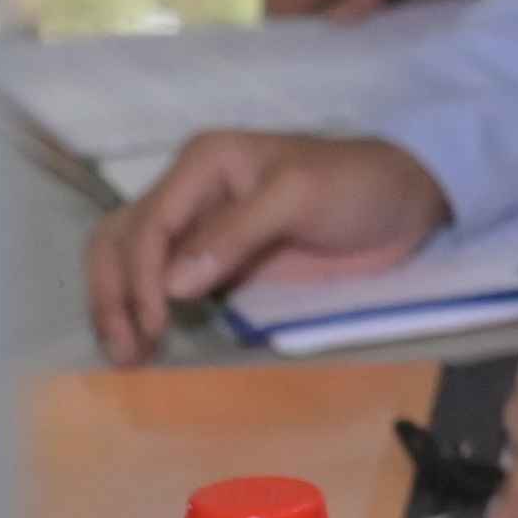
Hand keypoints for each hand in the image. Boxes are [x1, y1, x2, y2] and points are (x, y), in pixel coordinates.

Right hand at [85, 129, 447, 362]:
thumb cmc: (358, 186)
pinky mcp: (217, 260)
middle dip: (113, 294)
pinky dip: (143, 308)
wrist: (405, 202)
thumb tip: (171, 283)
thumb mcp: (301, 197)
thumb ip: (236, 234)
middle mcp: (191, 190)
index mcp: (203, 163)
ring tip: (128, 355)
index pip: (147, 224)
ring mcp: (201, 227)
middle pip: (120, 240)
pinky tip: (144, 342)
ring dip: (117, 304)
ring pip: (129, 261)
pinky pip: (162, 282)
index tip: (155, 325)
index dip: (140, 277)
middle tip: (126, 351)